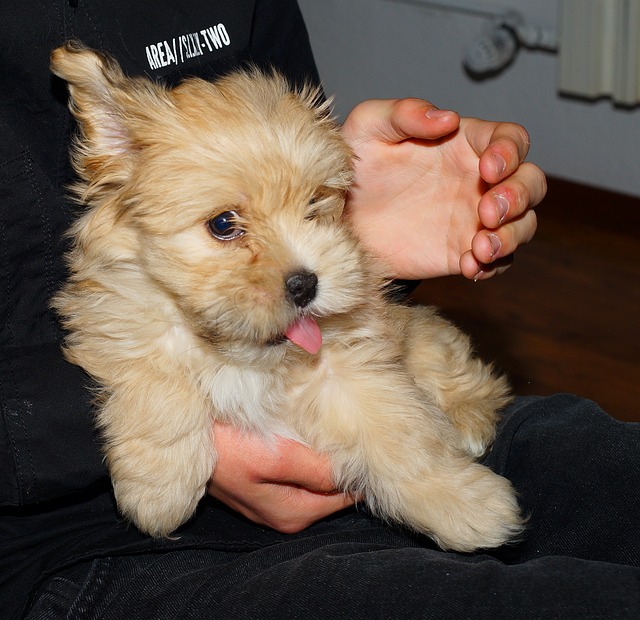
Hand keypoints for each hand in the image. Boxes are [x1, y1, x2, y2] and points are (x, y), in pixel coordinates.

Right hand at [208, 422, 353, 532]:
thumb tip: (355, 474)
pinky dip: (307, 456)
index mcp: (294, 514)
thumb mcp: (277, 457)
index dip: (358, 470)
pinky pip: (299, 473)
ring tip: (333, 430)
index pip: (346, 496)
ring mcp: (273, 502)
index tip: (366, 443)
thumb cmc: (228, 447)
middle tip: (352, 431)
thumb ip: (318, 470)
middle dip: (343, 464)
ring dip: (325, 458)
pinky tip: (307, 435)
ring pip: (316, 480)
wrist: (184, 437)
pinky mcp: (262, 485)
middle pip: (332, 490)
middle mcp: (286, 515)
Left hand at [341, 98, 546, 279]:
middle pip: (530, 182)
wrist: (342, 219)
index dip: (510, 151)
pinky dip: (490, 266)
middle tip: (489, 212)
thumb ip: (405, 113)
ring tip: (481, 248)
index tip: (488, 168)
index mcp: (464, 143)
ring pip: (522, 225)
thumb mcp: (369, 128)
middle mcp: (478, 180)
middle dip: (519, 197)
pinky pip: (494, 261)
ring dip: (512, 236)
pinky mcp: (463, 251)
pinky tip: (469, 267)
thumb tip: (448, 117)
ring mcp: (474, 218)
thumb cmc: (357, 165)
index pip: (510, 139)